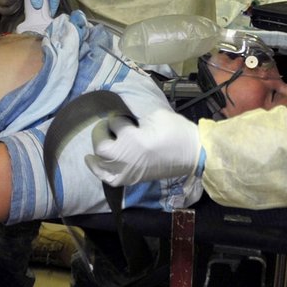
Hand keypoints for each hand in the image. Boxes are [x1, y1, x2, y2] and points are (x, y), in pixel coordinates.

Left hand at [86, 113, 202, 186]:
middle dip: (101, 132)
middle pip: (100, 145)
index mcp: (131, 139)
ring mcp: (127, 171)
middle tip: (108, 125)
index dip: (117, 117)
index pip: (114, 123)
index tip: (123, 115)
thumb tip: (122, 107)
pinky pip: (109, 178)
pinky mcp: (132, 179)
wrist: (194, 154)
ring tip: (100, 141)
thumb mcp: (156, 115)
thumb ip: (135, 111)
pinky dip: (99, 170)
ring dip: (97, 150)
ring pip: (100, 162)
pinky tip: (93, 161)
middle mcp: (124, 158)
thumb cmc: (176, 132)